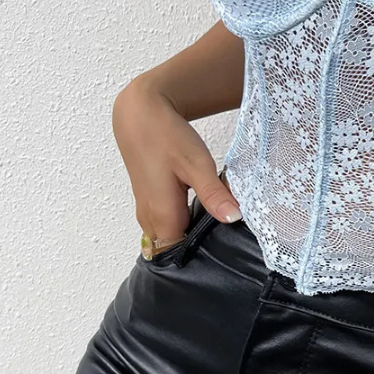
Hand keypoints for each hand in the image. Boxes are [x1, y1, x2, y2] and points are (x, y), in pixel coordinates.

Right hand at [112, 75, 241, 251]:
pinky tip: (201, 214)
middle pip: (172, 250)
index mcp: (162, 215)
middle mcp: (150, 219)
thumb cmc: (166, 137)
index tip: (221, 253)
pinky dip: (181, 224)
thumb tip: (233, 218)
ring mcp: (147, 210)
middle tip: (223, 243)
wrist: (140, 114)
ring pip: (168, 237)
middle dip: (194, 251)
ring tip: (214, 230)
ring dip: (187, 236)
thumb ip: (213, 195)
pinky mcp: (149, 201)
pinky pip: (164, 224)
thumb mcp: (197, 164)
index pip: (177, 256)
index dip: (198, 259)